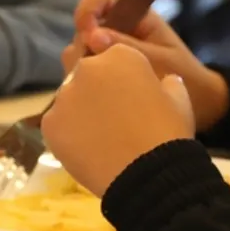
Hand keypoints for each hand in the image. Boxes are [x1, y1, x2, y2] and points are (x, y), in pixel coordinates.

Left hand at [43, 44, 194, 196]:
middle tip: (114, 118)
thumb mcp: (180, 100)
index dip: (124, 78)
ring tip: (100, 137)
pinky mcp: (49, 123)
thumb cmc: (168, 133)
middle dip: (98, 90)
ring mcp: (64, 96)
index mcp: (120, 56)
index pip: (116, 57)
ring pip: (70, 98)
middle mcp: (87, 68)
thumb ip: (169, 83)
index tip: (133, 99)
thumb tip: (165, 82)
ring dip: (81, 111)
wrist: (147, 175)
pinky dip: (69, 133)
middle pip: (88, 74)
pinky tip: (86, 149)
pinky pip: (58, 123)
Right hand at [62, 0, 229, 130]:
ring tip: (97, 87)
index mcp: (135, 15)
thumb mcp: (161, 60)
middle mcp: (117, 29)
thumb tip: (92, 37)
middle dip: (82, 46)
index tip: (88, 35)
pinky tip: (93, 97)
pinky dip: (82, 82)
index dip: (87, 11)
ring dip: (81, 67)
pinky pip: (81, 72)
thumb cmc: (186, 75)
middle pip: (83, 26)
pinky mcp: (104, 74)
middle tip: (92, 70)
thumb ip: (129, 48)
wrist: (200, 104)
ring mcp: (107, 52)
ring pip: (78, 51)